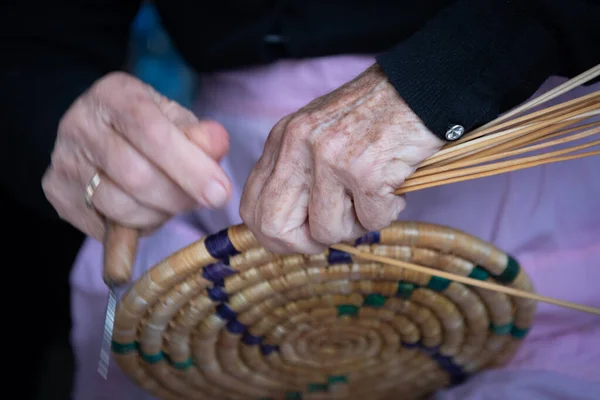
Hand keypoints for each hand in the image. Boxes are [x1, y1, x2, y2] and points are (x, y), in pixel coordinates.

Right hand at [42, 72, 231, 240]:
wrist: (95, 133)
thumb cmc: (146, 126)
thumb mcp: (176, 119)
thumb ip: (200, 134)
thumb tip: (217, 146)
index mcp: (114, 95)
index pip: (152, 132)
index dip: (190, 168)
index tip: (220, 194)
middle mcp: (80, 124)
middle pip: (137, 176)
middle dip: (180, 198)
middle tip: (204, 200)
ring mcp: (63, 161)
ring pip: (121, 206)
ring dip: (160, 214)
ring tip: (173, 201)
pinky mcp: (57, 193)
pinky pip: (106, 226)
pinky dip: (138, 225)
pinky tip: (147, 209)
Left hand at [240, 65, 443, 253]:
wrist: (421, 88)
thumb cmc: (373, 116)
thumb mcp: (318, 135)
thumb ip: (297, 173)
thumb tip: (288, 231)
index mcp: (282, 139)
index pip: (252, 208)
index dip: (276, 236)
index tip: (304, 234)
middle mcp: (297, 145)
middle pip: (273, 227)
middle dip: (305, 244)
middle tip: (335, 230)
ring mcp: (329, 158)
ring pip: (326, 231)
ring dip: (356, 226)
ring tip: (372, 197)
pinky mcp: (365, 170)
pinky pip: (370, 221)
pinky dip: (387, 213)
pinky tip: (394, 189)